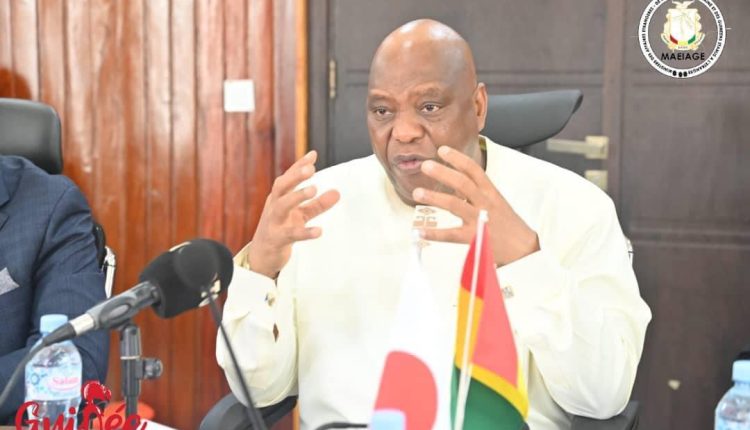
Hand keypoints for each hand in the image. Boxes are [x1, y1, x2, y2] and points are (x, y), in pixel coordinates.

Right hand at [247, 151, 339, 277]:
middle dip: (294, 176)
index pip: (288, 178)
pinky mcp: (276, 240)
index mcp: (278, 198)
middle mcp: (273, 207)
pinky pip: (290, 235)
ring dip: (296, 196)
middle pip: (280, 187)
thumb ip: (318, 204)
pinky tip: (319, 231)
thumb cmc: (281, 229)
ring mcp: (273, 223)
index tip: (313, 155)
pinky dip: (304, 232)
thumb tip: (337, 193)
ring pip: (281, 207)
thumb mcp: (300, 215)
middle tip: (311, 169)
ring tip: (313, 189)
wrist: (262, 255)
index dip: (299, 166)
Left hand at [412, 146, 538, 265]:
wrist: (525, 249)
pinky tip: (419, 231)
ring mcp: (480, 220)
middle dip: (443, 172)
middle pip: (462, 183)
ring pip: (455, 205)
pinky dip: (434, 233)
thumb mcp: (496, 203)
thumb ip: (476, 193)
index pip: (474, 170)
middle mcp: (485, 203)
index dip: (458, 158)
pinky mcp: (475, 238)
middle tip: (426, 166)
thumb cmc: (509, 226)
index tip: (443, 150)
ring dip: (434, 197)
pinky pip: (451, 235)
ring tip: (417, 192)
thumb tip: (454, 183)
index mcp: (491, 192)